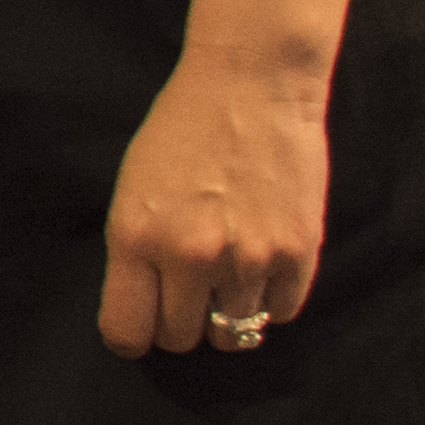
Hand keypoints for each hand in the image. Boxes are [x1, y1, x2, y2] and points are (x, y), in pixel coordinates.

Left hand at [99, 47, 332, 356]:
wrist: (250, 86)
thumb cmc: (181, 132)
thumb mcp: (132, 189)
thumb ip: (136, 251)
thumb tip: (144, 310)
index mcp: (136, 237)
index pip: (127, 331)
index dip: (132, 336)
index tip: (140, 327)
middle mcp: (191, 256)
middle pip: (181, 338)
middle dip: (179, 322)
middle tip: (186, 293)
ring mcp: (248, 258)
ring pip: (233, 332)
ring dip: (226, 314)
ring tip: (225, 276)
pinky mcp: (298, 253)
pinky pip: (280, 312)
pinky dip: (269, 299)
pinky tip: (260, 267)